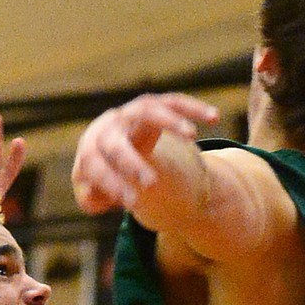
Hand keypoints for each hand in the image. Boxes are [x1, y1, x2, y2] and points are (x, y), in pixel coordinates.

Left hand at [73, 92, 219, 214]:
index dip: (111, 184)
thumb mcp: (94, 190)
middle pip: (115, 143)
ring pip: (147, 111)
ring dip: (169, 121)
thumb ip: (91, 198)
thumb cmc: (104, 172)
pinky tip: (214, 117)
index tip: (132, 203)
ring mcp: (130, 113)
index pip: (95, 165)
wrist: (107, 141)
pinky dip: (193, 107)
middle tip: (151, 184)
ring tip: (192, 136)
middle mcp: (108, 128)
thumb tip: (90, 197)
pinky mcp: (153, 104)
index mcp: (91, 149)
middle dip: (131, 163)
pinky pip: (173, 101)